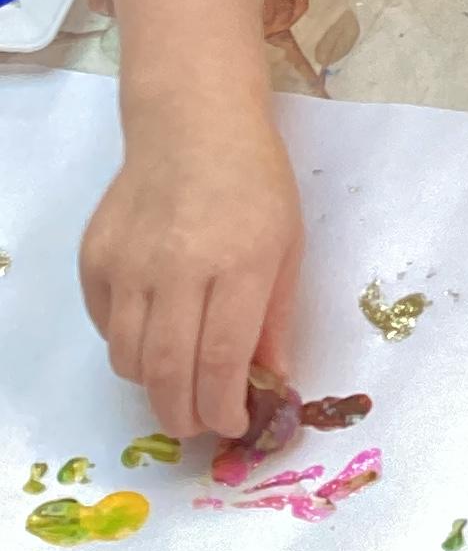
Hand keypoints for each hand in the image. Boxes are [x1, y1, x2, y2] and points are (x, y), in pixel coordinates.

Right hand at [79, 110, 302, 438]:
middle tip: (198, 425)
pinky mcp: (95, 259)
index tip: (232, 425)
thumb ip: (276, 318)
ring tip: (179, 386)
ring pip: (128, 358)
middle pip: (169, 371)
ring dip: (155, 387)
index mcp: (239, 263)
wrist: (193, 126)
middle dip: (184, 415)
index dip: (224, 406)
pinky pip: (106, 327)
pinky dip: (128, 347)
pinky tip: (154, 335)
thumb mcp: (288, 246)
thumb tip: (271, 380)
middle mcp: (178, 267)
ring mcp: (129, 263)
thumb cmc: (255, 184)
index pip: (221, 360)